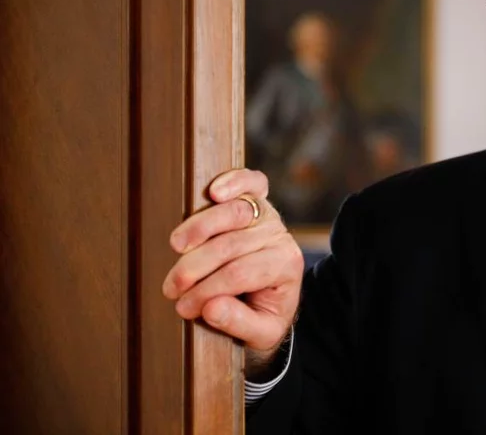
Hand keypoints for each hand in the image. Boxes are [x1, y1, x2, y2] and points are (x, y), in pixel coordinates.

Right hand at [162, 169, 304, 369]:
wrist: (276, 295)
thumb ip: (239, 323)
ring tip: (176, 247)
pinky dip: (234, 181)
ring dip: (199, 227)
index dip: (206, 290)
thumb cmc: (266, 314)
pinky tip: (214, 191)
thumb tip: (210, 307)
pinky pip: (251, 182)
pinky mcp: (257, 200)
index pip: (239, 273)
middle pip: (230, 245)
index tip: (183, 308)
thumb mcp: (261, 333)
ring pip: (235, 211)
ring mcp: (268, 215)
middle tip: (171, 289)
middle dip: (193, 268)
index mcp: (286, 267)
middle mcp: (280, 237)